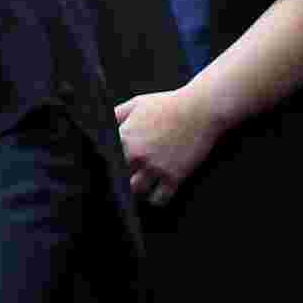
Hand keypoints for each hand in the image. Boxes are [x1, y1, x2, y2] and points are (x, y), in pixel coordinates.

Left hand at [112, 86, 222, 204]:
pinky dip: (156, 199)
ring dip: (137, 189)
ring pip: (136, 190)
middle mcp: (138, 154)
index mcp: (125, 137)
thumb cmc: (168, 104)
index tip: (107, 167)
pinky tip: (155, 194)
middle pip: (118, 177)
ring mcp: (156, 167)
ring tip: (139, 186)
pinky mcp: (174, 176)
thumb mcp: (137, 103)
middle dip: (120, 178)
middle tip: (123, 179)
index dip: (106, 163)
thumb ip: (117, 115)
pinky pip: (159, 199)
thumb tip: (101, 125)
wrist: (200, 109)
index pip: (106, 158)